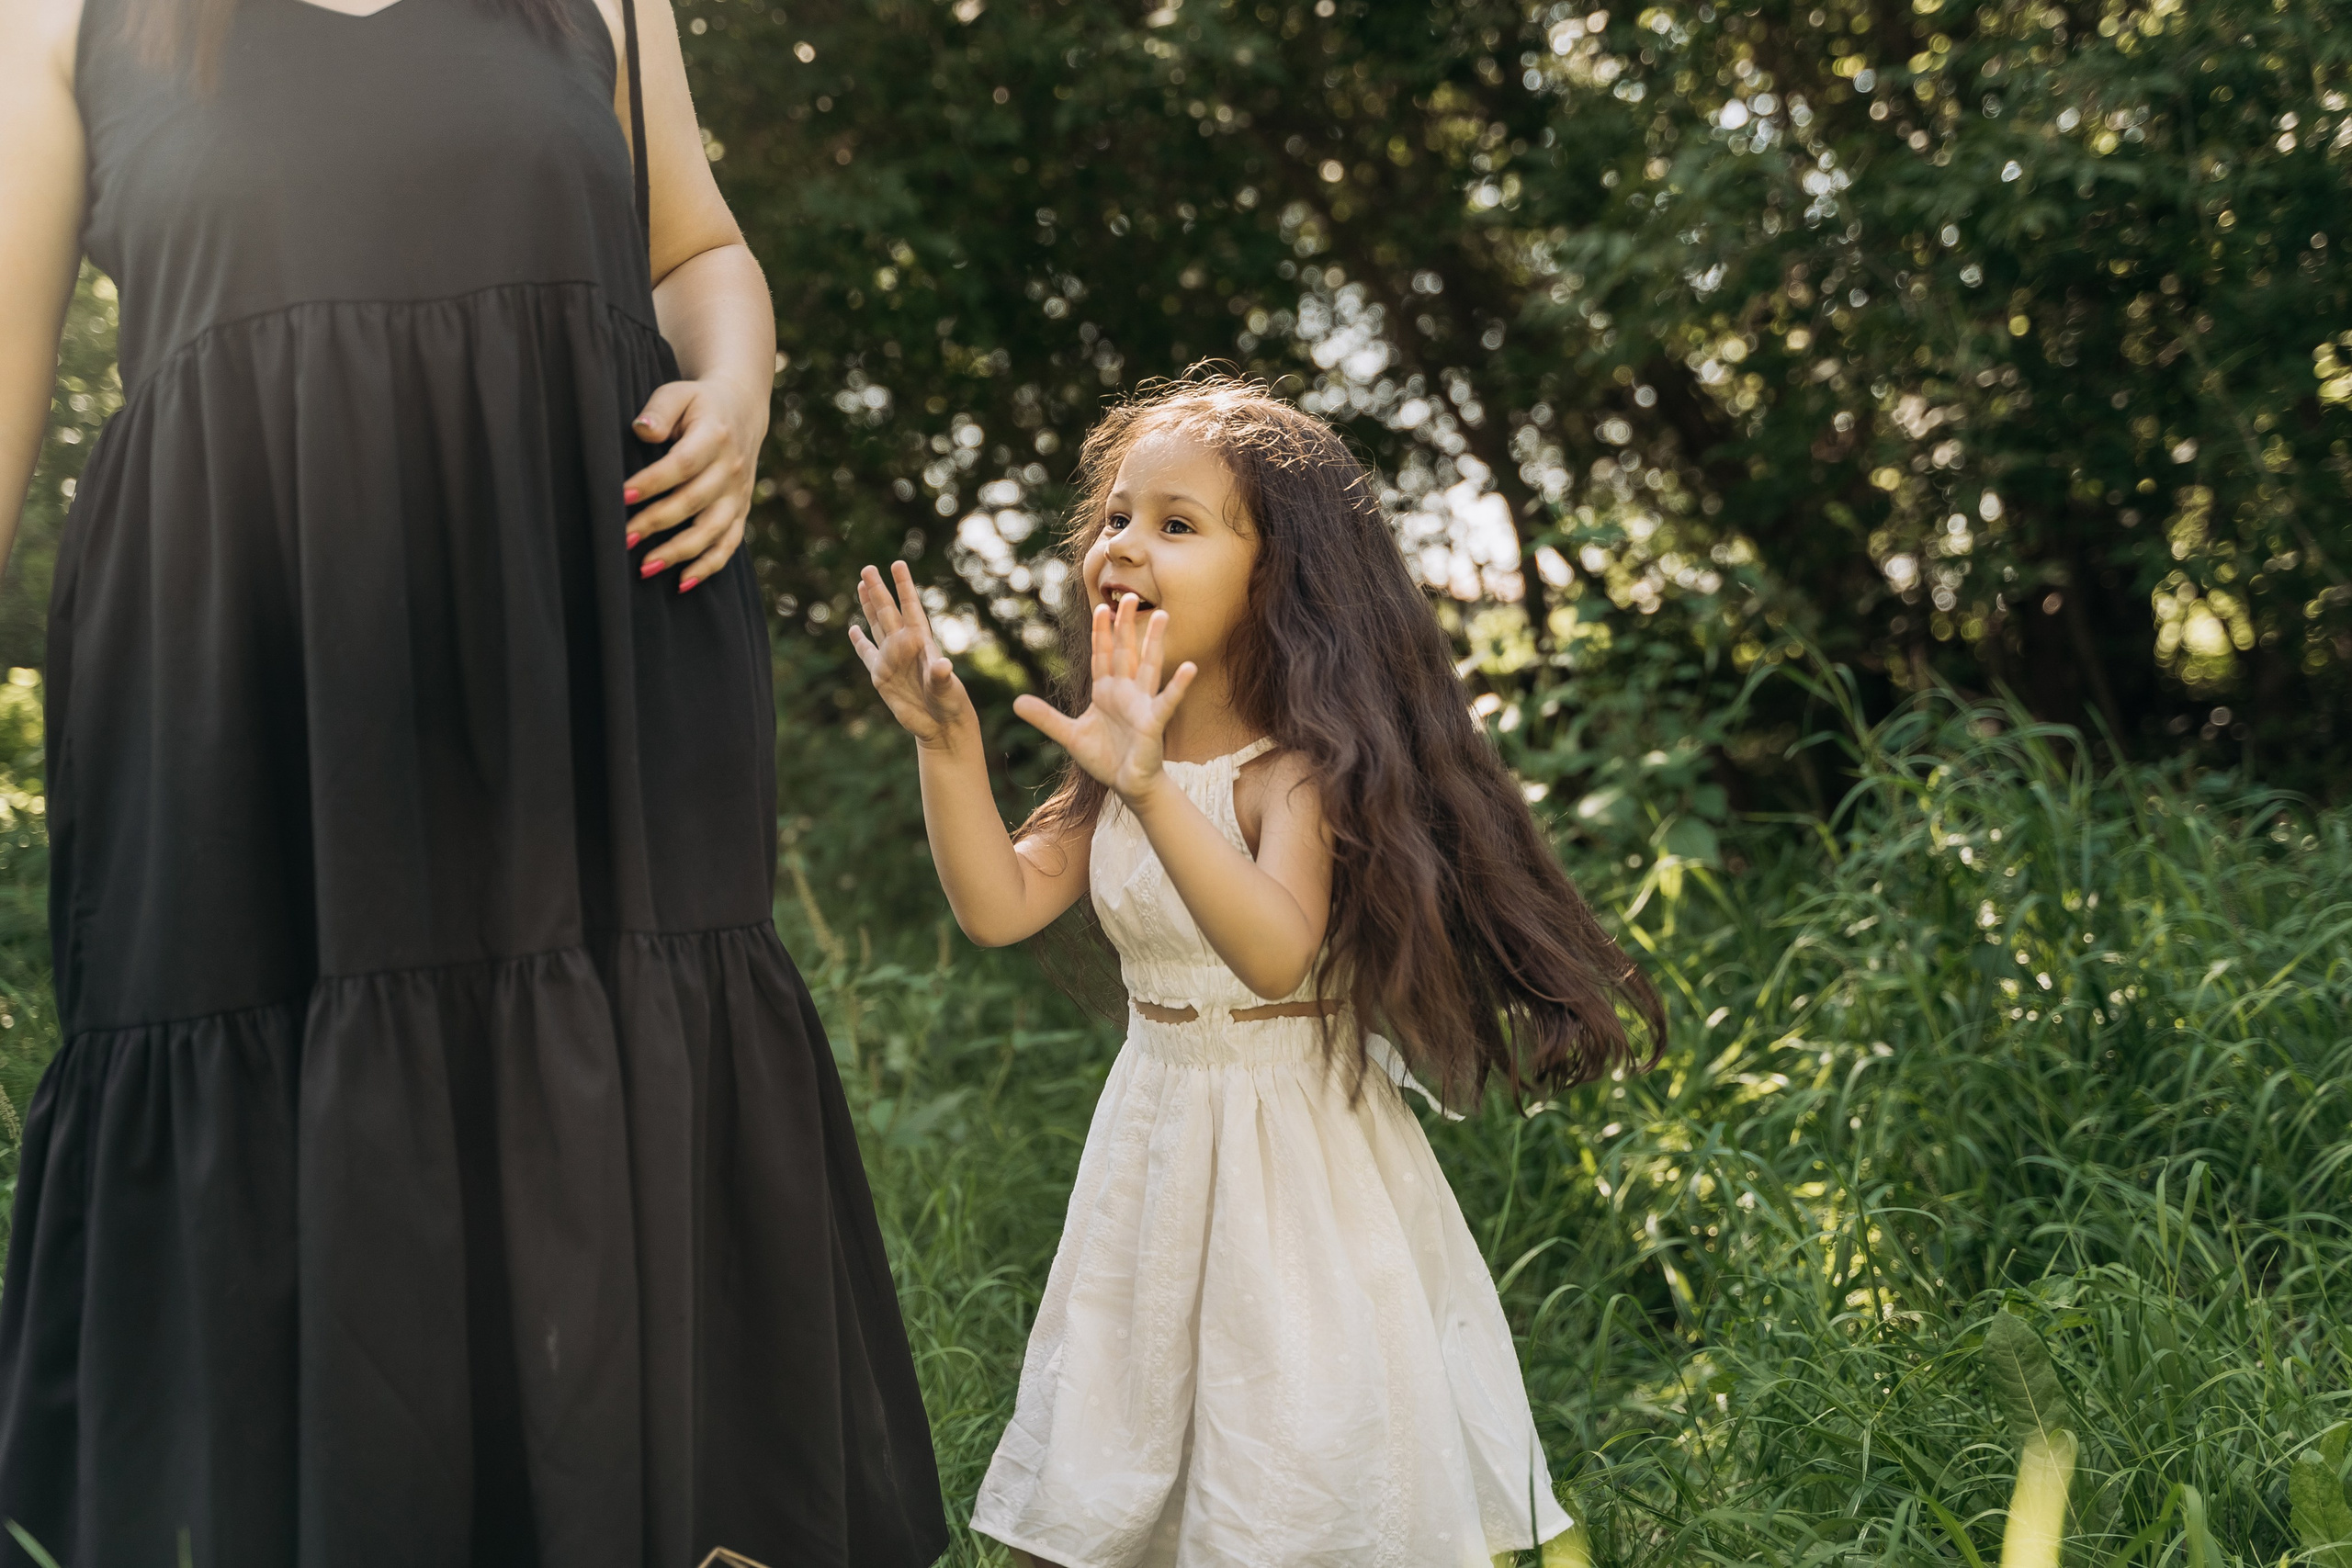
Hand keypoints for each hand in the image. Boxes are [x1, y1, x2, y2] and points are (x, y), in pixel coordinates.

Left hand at [624, 376, 765, 591]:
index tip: (623, 496)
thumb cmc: (697, 404)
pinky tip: (682, 583)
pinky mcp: (740, 512)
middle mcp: (731, 469)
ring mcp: (738, 494)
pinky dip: (708, 566)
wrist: (741, 410)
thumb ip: (659, 410)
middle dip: (657, 522)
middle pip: (693, 501)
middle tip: (623, 538)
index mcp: (715, 436)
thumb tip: (642, 430)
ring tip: (645, 568)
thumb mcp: (678, 394)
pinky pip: (729, 544)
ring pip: (712, 530)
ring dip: (679, 553)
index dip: (653, 482)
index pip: (683, 464)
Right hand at [849, 561, 979, 746]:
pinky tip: (853, 629)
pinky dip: (859, 643)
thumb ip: (941, 676)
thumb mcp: (946, 689)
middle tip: (868, 568)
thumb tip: (943, 665)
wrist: (941, 726)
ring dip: (869, 607)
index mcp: (921, 643)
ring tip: (862, 584)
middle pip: (888, 612)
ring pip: (877, 627)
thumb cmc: (950, 704)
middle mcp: (905, 646)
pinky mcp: (882, 677)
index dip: (904, 586)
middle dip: (878, 591)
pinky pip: (867, 655)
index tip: (897, 564)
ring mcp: (892, 660)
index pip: (910, 608)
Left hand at [1013, 594, 1196, 800]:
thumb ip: (1046, 718)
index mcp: (1106, 692)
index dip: (1101, 632)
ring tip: (1162, 615)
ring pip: (1148, 666)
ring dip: (1154, 641)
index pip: (1102, 655)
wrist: (1128, 785)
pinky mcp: (1153, 722)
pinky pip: (1166, 700)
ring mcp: (1141, 705)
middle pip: (1125, 651)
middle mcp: (1126, 692)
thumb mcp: (1070, 736)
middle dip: (1126, 625)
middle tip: (1129, 595)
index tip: (1101, 606)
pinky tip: (1188, 667)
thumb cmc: (1106, 759)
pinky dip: (1178, 685)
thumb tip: (1016, 702)